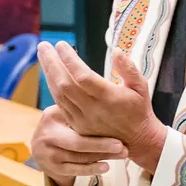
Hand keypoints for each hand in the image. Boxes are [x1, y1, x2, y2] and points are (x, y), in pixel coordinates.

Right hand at [30, 105, 127, 185]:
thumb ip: (79, 106)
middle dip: (101, 144)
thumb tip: (109, 92)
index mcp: (51, 116)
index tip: (116, 121)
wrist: (42, 149)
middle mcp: (47, 135)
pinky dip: (92, 169)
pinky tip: (106, 167)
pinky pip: (76, 170)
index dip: (95, 120)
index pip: (75, 118)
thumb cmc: (62, 126)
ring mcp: (48, 154)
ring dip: (103, 156)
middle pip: (77, 142)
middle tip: (122, 146)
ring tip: (121, 154)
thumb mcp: (64, 113)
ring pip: (80, 157)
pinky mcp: (53, 169)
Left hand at [37, 42, 167, 173]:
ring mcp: (83, 119)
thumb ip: (129, 69)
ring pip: (59, 94)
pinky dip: (53, 86)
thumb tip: (116, 51)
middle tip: (43, 45)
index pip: (83, 77)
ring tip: (43, 54)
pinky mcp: (77, 125)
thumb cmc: (139, 109)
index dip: (70, 60)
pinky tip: (49, 73)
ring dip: (48, 73)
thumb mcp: (141, 86)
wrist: (136, 140)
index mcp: (109, 98)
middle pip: (65, 84)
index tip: (61, 45)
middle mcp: (93, 110)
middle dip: (52, 63)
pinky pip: (60, 104)